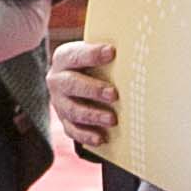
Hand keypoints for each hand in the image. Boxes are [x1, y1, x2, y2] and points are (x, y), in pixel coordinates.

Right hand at [48, 39, 118, 153]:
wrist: (79, 79)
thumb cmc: (93, 64)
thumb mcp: (95, 54)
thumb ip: (107, 52)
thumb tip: (132, 51)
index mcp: (64, 58)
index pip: (75, 55)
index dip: (92, 54)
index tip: (112, 52)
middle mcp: (57, 80)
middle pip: (71, 85)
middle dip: (93, 90)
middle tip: (114, 94)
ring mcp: (59, 102)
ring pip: (72, 110)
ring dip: (93, 115)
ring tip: (112, 119)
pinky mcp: (64, 120)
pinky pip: (72, 130)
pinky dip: (86, 136)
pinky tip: (101, 138)